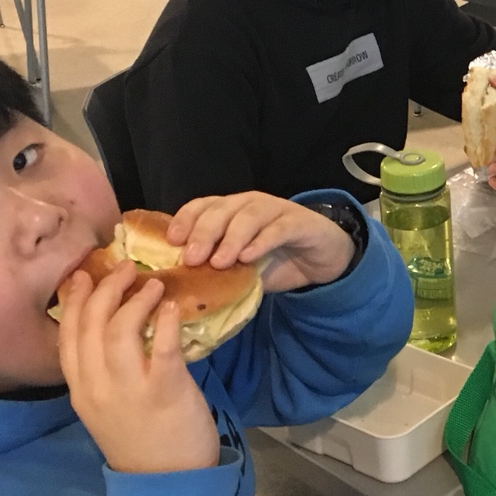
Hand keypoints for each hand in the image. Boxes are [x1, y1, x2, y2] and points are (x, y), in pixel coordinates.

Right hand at [57, 262, 217, 474]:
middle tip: (125, 268)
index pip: (67, 336)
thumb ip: (103, 371)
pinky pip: (163, 349)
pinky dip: (165, 322)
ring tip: (153, 284)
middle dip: (105, 290)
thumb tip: (110, 326)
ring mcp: (129, 391)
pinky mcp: (165, 392)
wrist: (168, 482)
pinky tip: (171, 307)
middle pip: (90, 326)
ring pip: (119, 331)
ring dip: (135, 300)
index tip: (83, 274)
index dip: (73, 301)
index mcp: (80, 390)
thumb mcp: (107, 407)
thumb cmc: (141, 439)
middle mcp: (97, 388)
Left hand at [166, 192, 355, 293]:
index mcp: (232, 211)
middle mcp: (251, 204)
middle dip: (204, 232)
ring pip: (248, 216)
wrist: (322, 260)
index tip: (173, 241)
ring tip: (219, 262)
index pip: (203, 205)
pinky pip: (278, 229)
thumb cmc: (276, 261)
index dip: (185, 219)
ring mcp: (277, 210)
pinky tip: (249, 258)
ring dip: (231, 238)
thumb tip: (185, 290)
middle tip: (193, 258)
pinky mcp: (299, 223)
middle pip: (222, 209)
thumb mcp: (242, 268)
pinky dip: (261, 242)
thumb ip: (219, 272)